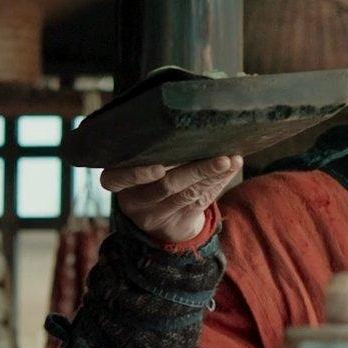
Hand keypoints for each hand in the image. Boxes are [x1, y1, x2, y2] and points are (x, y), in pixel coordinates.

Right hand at [100, 155, 243, 245]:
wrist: (162, 218)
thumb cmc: (149, 178)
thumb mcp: (142, 166)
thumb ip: (157, 150)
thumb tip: (192, 124)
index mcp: (118, 182)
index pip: (116, 180)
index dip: (135, 175)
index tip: (159, 168)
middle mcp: (134, 201)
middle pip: (165, 186)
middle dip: (195, 170)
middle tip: (220, 158)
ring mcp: (156, 216)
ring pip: (187, 195)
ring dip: (212, 175)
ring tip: (230, 161)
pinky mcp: (177, 223)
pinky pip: (200, 201)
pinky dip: (218, 182)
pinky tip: (231, 168)